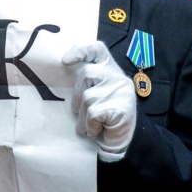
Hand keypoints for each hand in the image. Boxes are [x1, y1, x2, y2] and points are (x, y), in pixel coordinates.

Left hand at [62, 41, 135, 161]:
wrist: (125, 141)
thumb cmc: (107, 117)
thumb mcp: (100, 93)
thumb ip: (90, 81)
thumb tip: (66, 69)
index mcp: (112, 71)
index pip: (98, 50)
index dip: (81, 50)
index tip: (66, 60)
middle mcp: (118, 78)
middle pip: (86, 74)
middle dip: (77, 95)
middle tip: (81, 111)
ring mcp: (120, 92)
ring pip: (87, 98)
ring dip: (84, 117)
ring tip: (92, 125)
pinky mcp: (119, 109)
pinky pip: (92, 114)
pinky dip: (90, 126)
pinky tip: (98, 129)